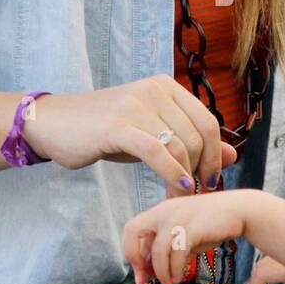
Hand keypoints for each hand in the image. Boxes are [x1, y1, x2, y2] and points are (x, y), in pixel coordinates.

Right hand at [22, 75, 236, 197]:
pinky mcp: (117, 125)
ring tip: (180, 197)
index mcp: (165, 87)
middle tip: (195, 194)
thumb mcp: (151, 133)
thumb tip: (230, 155)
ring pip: (180, 145)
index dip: (214, 154)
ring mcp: (135, 105)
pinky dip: (172, 173)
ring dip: (186, 177)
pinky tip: (176, 188)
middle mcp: (153, 90)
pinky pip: (156, 151)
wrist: (54, 124)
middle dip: (202, 169)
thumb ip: (189, 141)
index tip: (211, 180)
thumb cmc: (104, 131)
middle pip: (197, 135)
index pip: (207, 121)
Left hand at [122, 189, 252, 283]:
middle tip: (145, 277)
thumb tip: (151, 268)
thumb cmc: (212, 223)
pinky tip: (179, 277)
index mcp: (160, 211)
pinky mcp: (192, 227)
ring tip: (170, 283)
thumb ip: (168, 246)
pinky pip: (177, 253)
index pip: (132, 229)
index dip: (131, 253)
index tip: (140, 273)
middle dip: (135, 257)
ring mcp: (178, 217)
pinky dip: (175, 269)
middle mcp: (164, 211)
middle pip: (133, 230)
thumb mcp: (185, 233)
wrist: (240, 210)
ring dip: (161, 272)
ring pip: (158, 250)